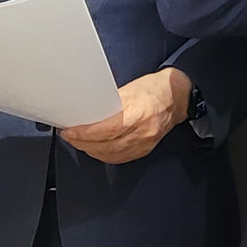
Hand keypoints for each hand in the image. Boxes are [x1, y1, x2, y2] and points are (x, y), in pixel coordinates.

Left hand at [59, 68, 190, 164]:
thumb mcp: (130, 88)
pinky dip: (104, 154)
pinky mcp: (144, 149)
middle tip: (69, 135)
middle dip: (83, 142)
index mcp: (140, 112)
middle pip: (107, 144)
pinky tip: (95, 149)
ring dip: (91, 149)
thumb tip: (87, 110)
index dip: (86, 133)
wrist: (177, 98)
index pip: (108, 129)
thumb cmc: (155, 89)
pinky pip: (120, 158)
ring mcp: (145, 143)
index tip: (71, 130)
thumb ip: (110, 101)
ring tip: (78, 141)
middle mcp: (143, 131)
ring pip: (111, 154)